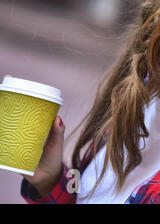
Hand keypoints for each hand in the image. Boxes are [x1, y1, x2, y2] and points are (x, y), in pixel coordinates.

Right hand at [4, 74, 64, 195]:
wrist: (47, 177)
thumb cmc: (53, 156)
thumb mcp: (56, 143)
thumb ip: (58, 132)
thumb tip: (58, 118)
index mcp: (33, 123)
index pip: (23, 105)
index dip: (16, 92)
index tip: (8, 78)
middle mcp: (21, 128)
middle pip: (8, 111)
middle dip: (2, 102)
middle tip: (0, 93)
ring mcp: (13, 138)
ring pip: (1, 124)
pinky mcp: (7, 151)